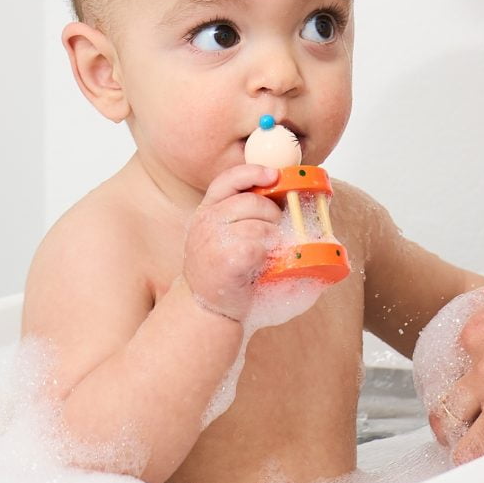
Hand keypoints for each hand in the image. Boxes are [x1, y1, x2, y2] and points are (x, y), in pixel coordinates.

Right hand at [182, 164, 288, 321]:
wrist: (206, 310)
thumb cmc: (221, 272)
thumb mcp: (221, 236)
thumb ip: (240, 214)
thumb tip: (277, 196)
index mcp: (206, 210)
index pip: (228, 179)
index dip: (254, 172)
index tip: (274, 175)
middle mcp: (206, 221)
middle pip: (254, 201)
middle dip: (273, 215)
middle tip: (273, 234)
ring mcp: (213, 240)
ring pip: (261, 226)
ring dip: (272, 240)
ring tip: (265, 255)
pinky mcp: (226, 260)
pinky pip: (259, 247)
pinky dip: (266, 257)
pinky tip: (259, 267)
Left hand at [427, 264, 483, 462]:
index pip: (451, 351)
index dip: (465, 375)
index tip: (475, 389)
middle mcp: (481, 344)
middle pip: (446, 386)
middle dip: (460, 408)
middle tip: (478, 422)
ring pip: (449, 422)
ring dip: (467, 435)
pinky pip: (473, 453)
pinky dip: (481, 462)